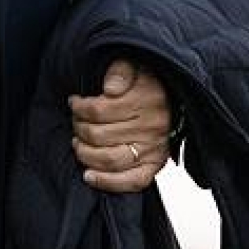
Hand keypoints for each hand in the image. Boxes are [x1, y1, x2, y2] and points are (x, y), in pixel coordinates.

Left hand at [69, 55, 171, 193]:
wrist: (174, 96)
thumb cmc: (146, 83)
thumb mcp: (134, 66)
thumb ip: (120, 71)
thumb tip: (110, 88)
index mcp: (146, 100)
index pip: (99, 110)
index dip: (80, 108)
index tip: (74, 103)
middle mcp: (152, 126)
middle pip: (100, 135)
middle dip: (79, 129)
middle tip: (76, 123)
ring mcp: (154, 148)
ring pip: (110, 159)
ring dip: (85, 153)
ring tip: (78, 144)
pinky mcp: (156, 165)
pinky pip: (132, 181)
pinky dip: (107, 182)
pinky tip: (89, 175)